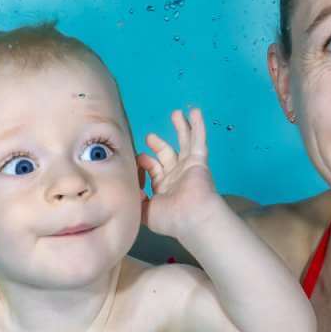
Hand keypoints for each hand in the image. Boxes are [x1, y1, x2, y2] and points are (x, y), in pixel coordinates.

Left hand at [137, 108, 220, 238]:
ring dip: (181, 128)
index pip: (154, 170)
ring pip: (185, 143)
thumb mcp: (145, 212)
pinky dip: (198, 126)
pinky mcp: (199, 161)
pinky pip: (199, 140)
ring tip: (176, 113)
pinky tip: (195, 112)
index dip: (144, 163)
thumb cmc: (170, 219)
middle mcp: (176, 176)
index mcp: (164, 188)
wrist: (192, 218)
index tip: (137, 158)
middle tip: (150, 137)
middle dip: (158, 145)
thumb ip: (136, 200)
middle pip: (168, 155)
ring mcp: (188, 168)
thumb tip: (131, 189)